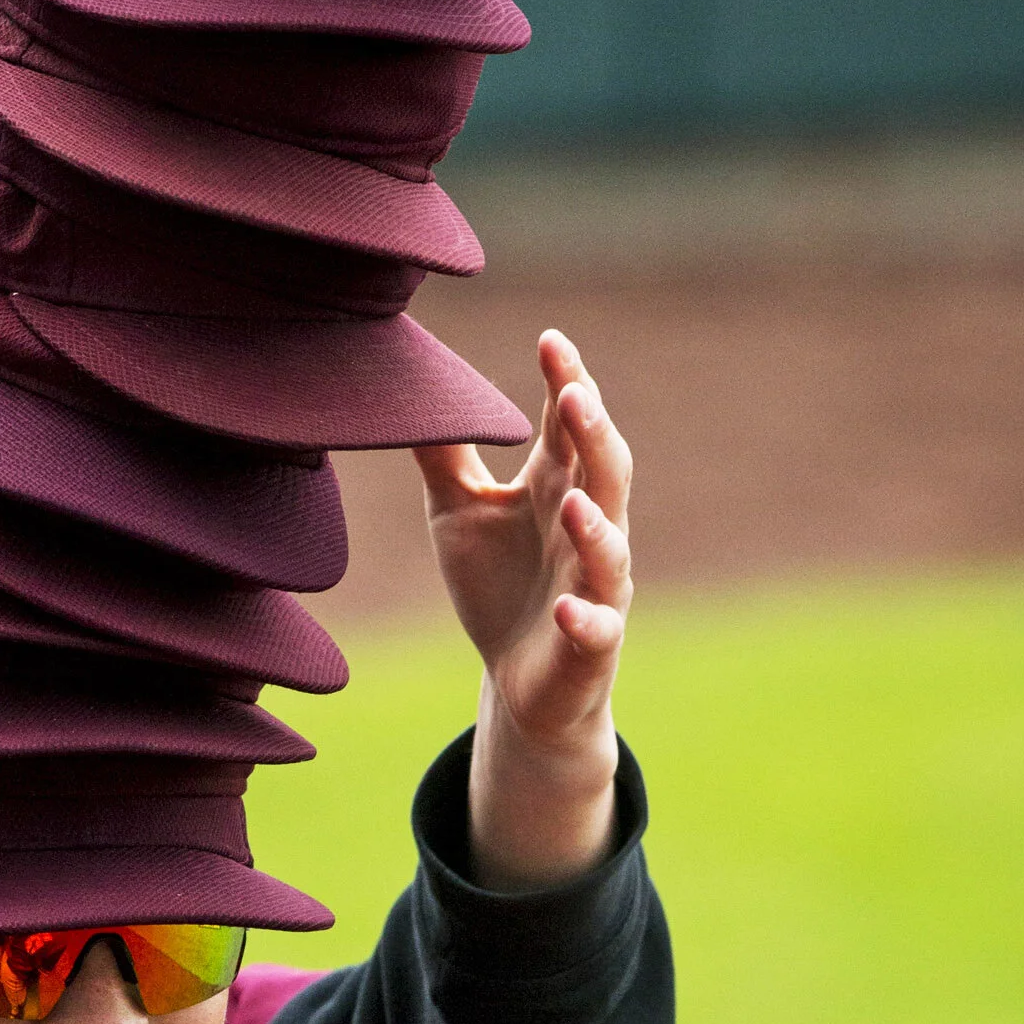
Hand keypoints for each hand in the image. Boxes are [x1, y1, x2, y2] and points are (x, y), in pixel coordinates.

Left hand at [414, 330, 632, 888]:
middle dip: (594, 435)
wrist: (518, 684)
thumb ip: (444, 456)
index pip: (570, 426)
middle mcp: (588, 530)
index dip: (566, 383)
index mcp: (559, 488)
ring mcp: (595, 588)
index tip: (550, 340)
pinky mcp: (591, 644)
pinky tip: (565, 608)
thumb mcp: (457, 512)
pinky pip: (596, 629)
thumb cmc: (499, 584)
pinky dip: (584, 618)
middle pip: (604, 472)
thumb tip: (412, 390)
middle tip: (575, 393)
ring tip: (576, 502)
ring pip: (611, 549)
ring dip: (597, 526)